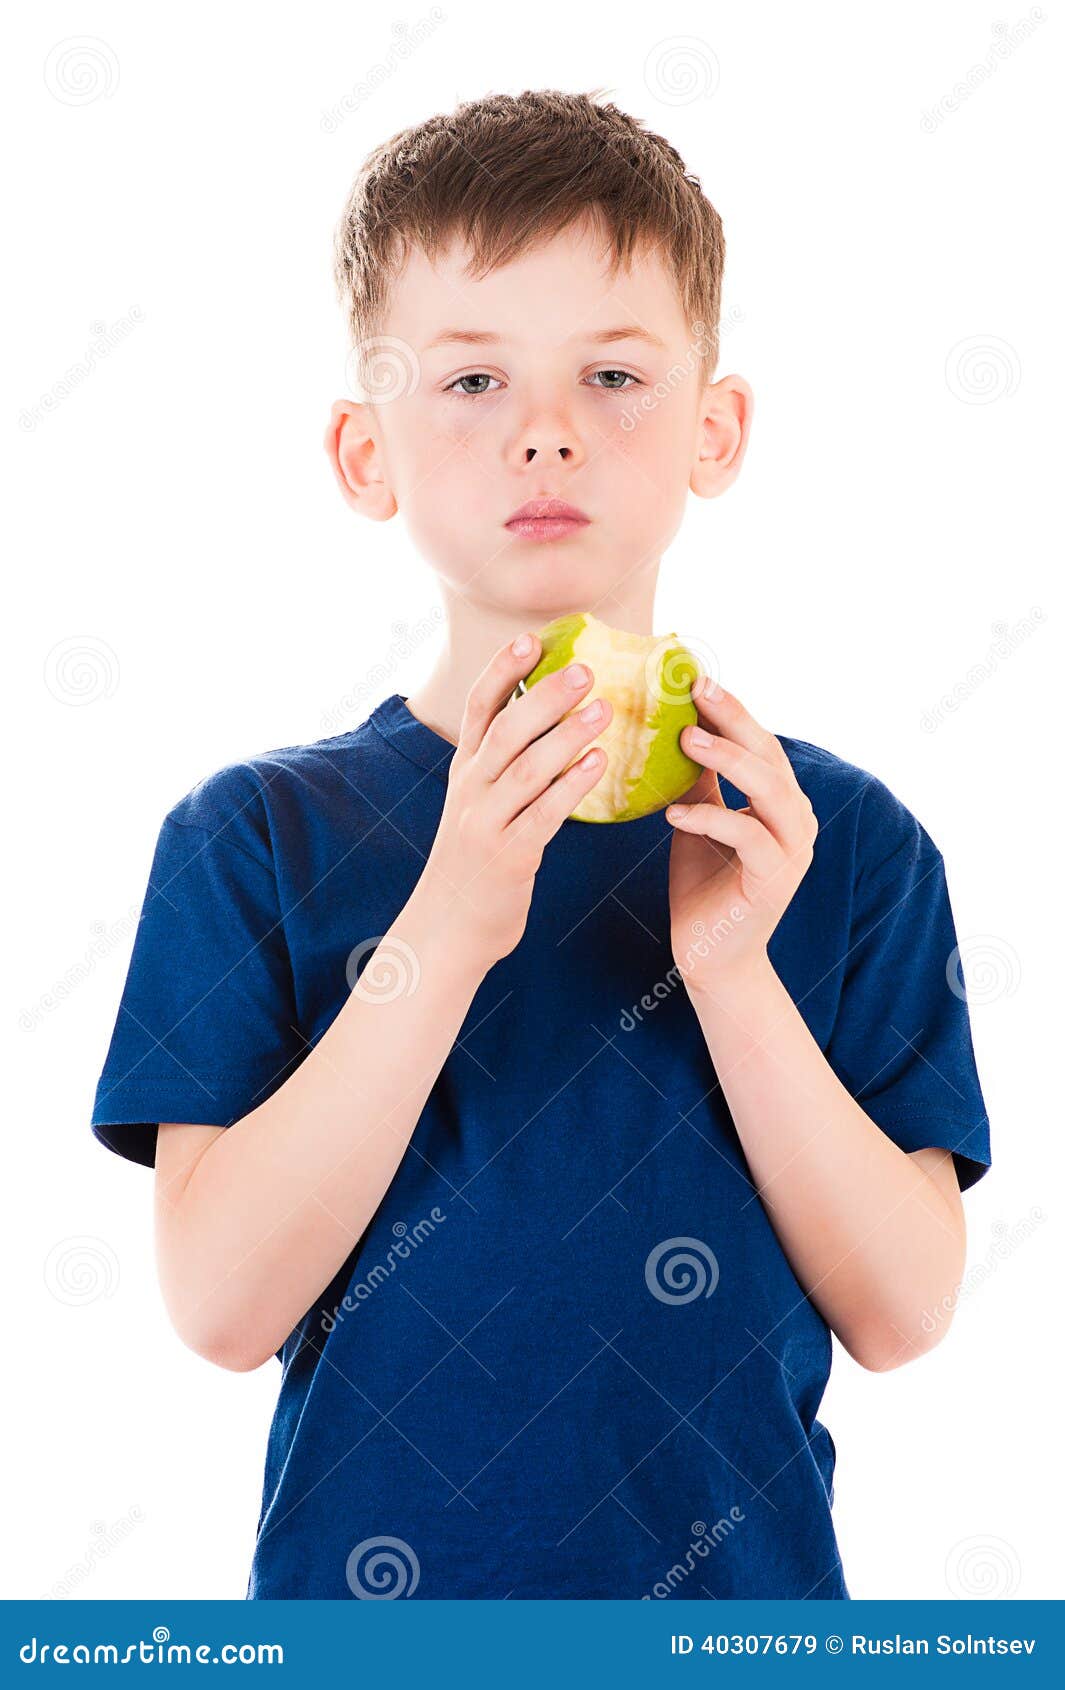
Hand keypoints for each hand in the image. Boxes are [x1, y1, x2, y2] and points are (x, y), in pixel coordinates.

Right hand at [418, 634, 613, 967]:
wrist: (451, 925)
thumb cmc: (478, 858)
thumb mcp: (479, 802)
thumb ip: (505, 764)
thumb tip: (550, 718)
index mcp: (464, 770)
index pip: (478, 709)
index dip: (502, 671)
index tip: (531, 639)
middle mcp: (470, 790)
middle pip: (506, 731)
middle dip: (545, 696)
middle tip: (586, 669)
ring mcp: (486, 823)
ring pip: (527, 769)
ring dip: (567, 736)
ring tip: (605, 709)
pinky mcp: (509, 857)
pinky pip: (544, 814)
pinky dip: (572, 785)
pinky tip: (600, 762)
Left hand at [665, 675, 817, 992]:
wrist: (712, 956)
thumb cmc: (705, 886)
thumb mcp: (700, 820)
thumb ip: (704, 780)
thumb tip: (680, 726)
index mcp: (781, 801)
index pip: (760, 742)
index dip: (732, 709)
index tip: (695, 678)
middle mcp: (796, 819)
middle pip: (770, 756)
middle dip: (733, 720)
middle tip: (695, 692)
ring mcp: (792, 850)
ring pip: (768, 790)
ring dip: (727, 760)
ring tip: (685, 740)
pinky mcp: (774, 880)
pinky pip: (747, 837)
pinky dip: (710, 819)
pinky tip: (674, 812)